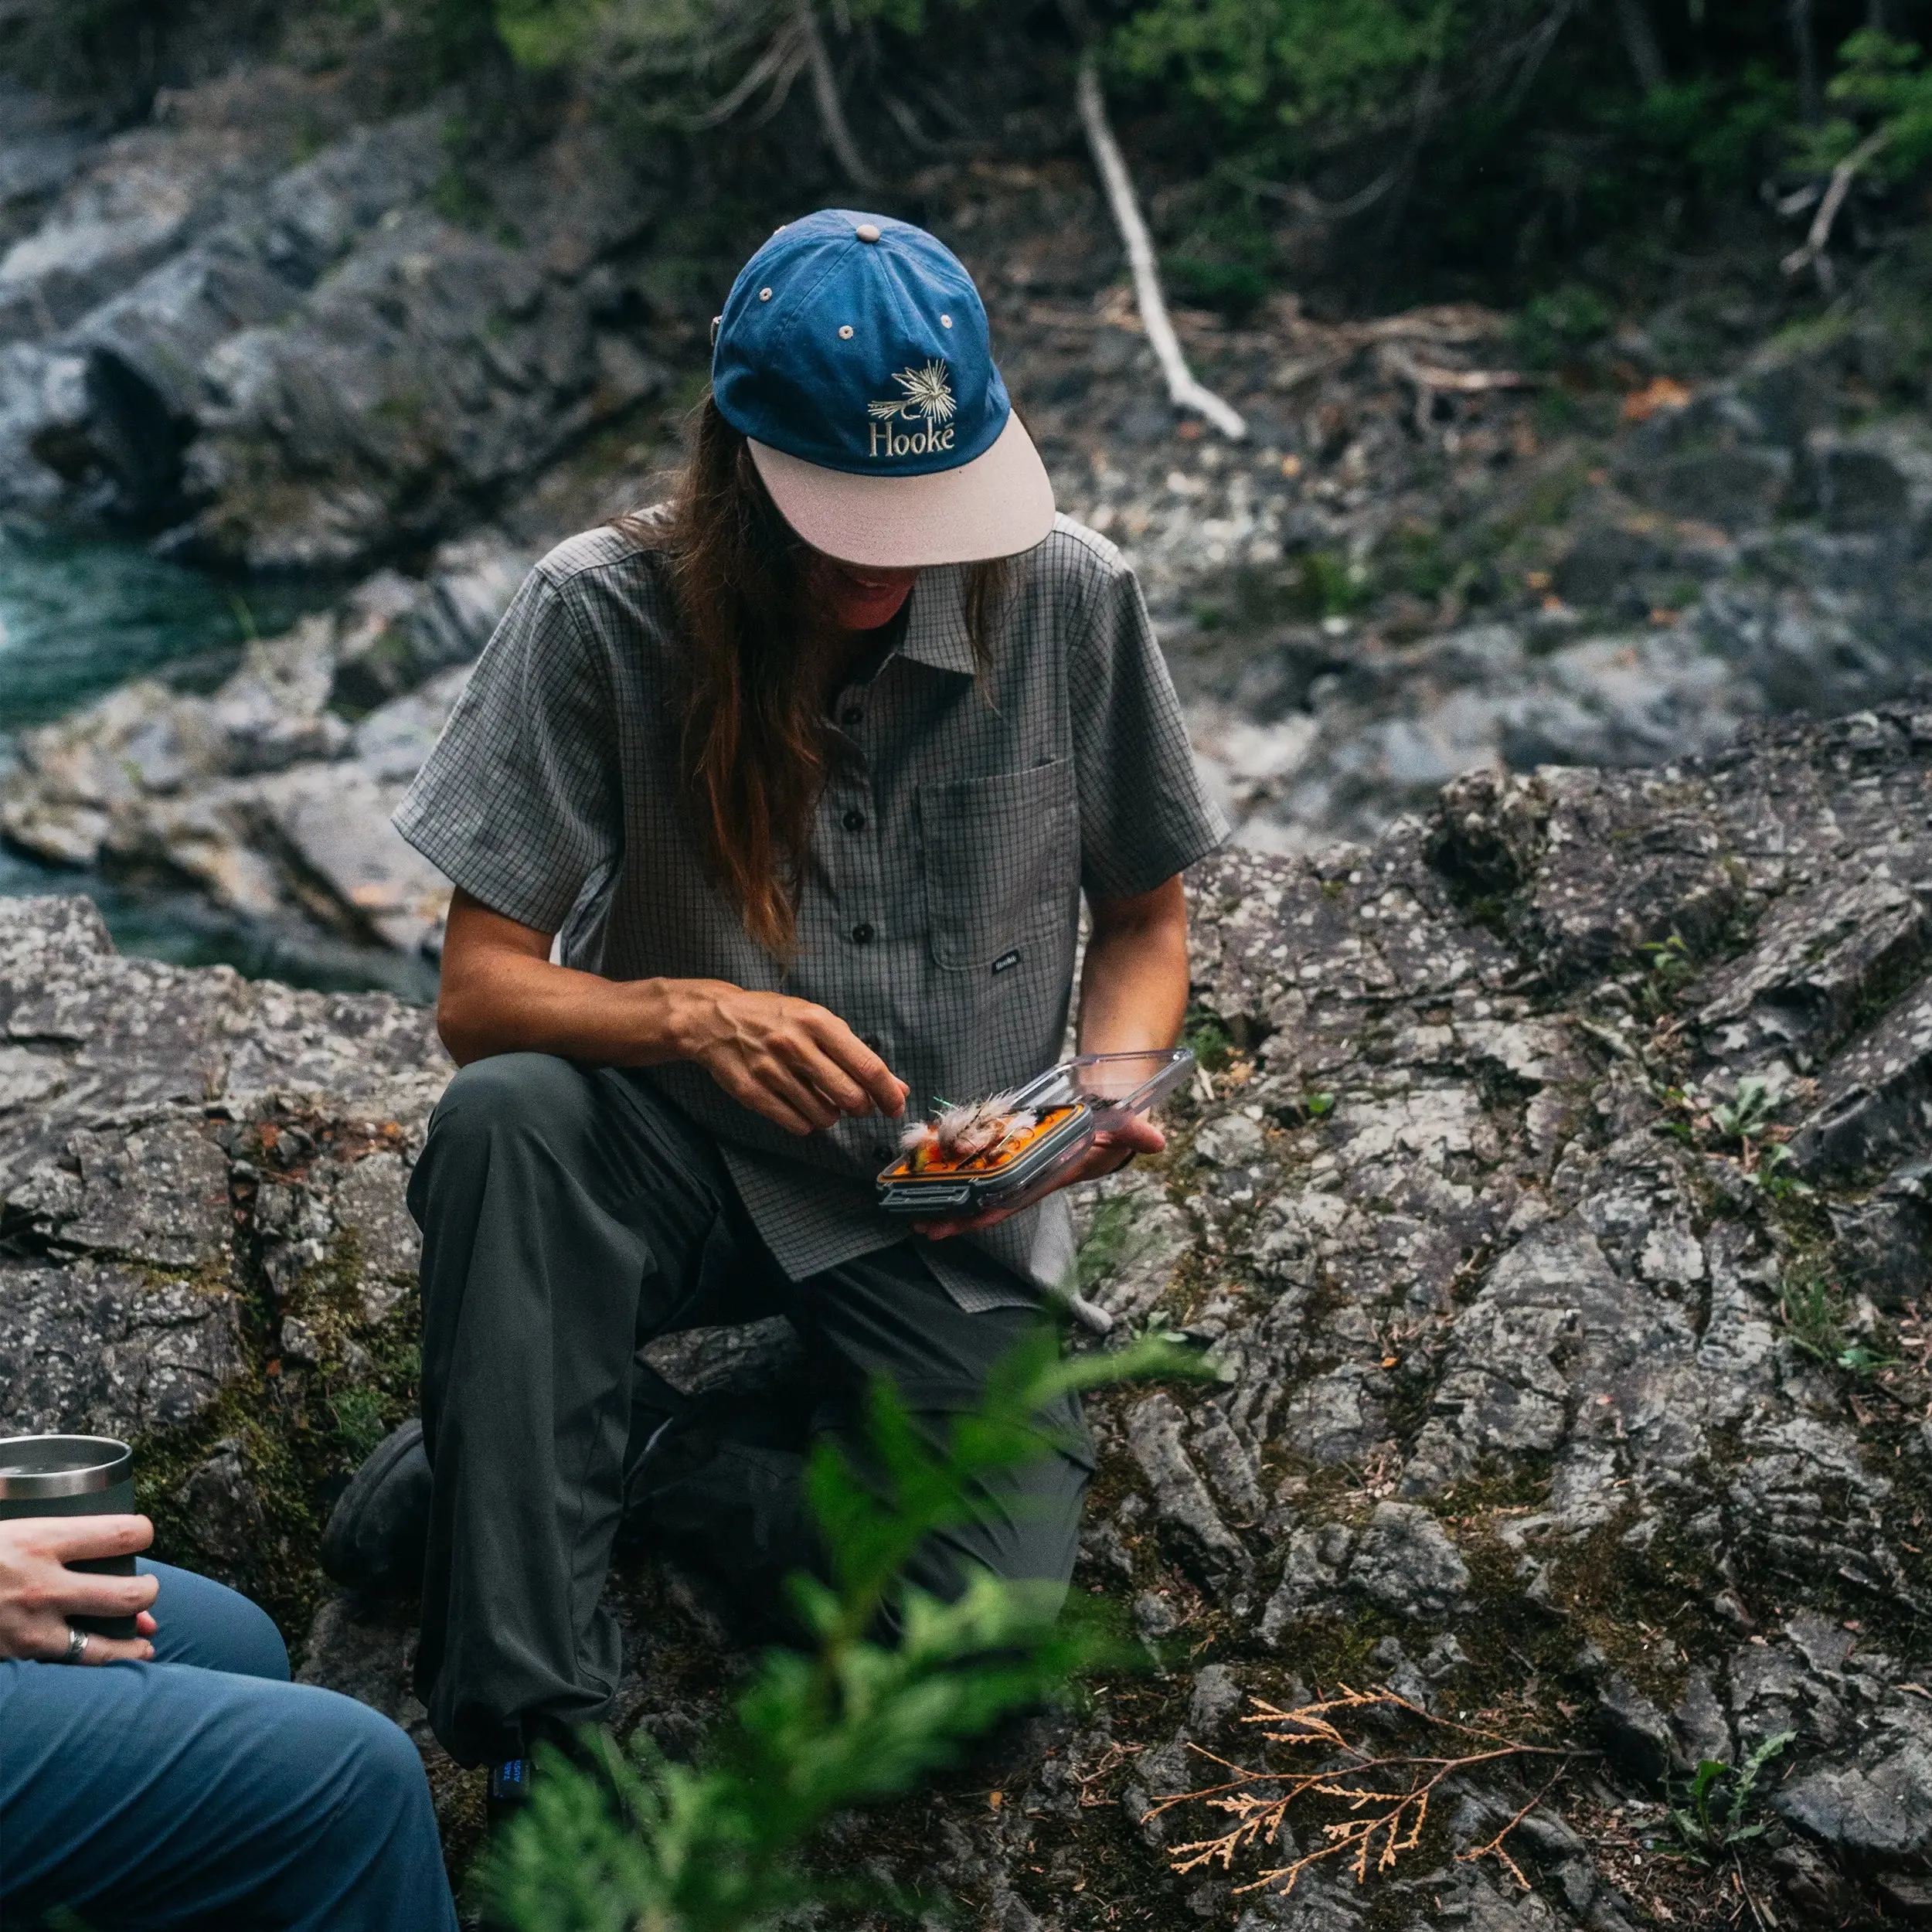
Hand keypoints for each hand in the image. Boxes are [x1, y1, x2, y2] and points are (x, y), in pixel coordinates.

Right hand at [0, 1516, 158, 1663]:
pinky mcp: (21, 1655)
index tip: (142, 1534)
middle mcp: (44, 1585)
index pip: (120, 1534)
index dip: (143, 1533)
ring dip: (132, 1639)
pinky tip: (119, 1660)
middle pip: (127, 1592)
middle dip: (149, 1590)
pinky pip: (76, 1662)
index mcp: (40, 1541)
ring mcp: (34, 1626)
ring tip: (145, 1636)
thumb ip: (29, 1514)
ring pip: (108, 1640)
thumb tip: (43, 1492)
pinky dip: (103, 1662)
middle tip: (147, 1585)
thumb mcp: (3, 1525)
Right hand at [672, 983, 907, 1136]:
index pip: (867, 1065)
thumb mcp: (818, 1022)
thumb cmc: (775, 1018)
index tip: (896, 1106)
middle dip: (861, 1107)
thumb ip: (857, 1053)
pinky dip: (807, 1122)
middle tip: (857, 1104)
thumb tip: (898, 1087)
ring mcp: (772, 1070)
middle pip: (850, 1095)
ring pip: (824, 1116)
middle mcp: (796, 1045)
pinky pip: (796, 1124)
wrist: (715, 1020)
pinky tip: (801, 1107)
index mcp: (817, 1021)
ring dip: (832, 1116)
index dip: (888, 1093)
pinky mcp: (752, 1092)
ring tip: (823, 1100)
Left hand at [914, 1113, 1165, 1239]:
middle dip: (959, 1216)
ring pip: (980, 1188)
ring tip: (914, 1211)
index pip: (1019, 1197)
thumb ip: (1136, 1132)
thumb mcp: (1125, 1125)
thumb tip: (1155, 1141)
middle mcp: (1034, 1176)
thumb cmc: (1113, 1122)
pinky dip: (957, 1171)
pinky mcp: (1012, 1150)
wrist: (1110, 1111)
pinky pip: (980, 1166)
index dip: (992, 1211)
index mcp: (1054, 1175)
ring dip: (950, 1199)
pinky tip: (928, 1174)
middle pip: (990, 1201)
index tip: (964, 1223)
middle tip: (922, 1227)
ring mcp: (1021, 1166)